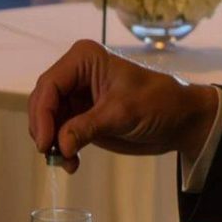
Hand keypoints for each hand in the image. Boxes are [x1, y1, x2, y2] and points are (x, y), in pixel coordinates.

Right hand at [28, 39, 218, 172]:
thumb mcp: (122, 113)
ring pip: (48, 119)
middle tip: (52, 154)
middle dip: (44, 129)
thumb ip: (87, 127)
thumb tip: (60, 145)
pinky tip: (72, 162)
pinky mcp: (83, 115)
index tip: (45, 142)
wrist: (179, 119)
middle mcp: (76, 73)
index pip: (50, 84)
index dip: (43, 114)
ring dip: (52, 142)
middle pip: (44, 101)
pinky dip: (62, 148)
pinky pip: (60, 132)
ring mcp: (78, 95)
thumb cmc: (158, 102)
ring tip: (67, 162)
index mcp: (84, 59)